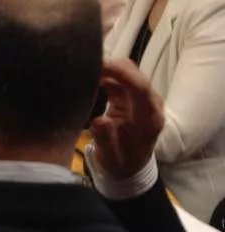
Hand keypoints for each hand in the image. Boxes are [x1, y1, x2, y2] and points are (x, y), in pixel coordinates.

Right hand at [89, 59, 165, 179]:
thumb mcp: (111, 156)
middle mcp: (149, 104)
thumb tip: (99, 121)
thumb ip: (106, 139)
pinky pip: (118, 77)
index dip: (123, 74)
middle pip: (134, 74)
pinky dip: (103, 73)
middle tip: (83, 65)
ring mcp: (140, 98)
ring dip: (106, 68)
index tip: (101, 65)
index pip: (140, 89)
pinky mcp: (130, 95)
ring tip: (82, 69)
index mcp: (148, 119)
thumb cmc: (121, 162)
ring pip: (126, 71)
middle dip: (111, 65)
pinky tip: (88, 76)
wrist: (129, 166)